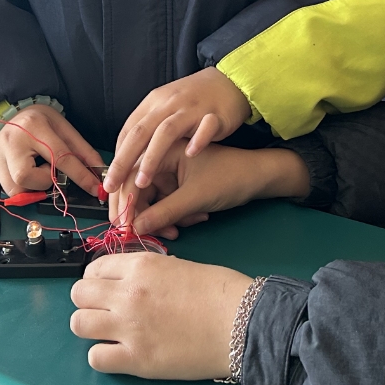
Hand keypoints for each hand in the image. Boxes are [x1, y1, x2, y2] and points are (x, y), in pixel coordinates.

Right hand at [0, 103, 104, 196]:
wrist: (14, 111)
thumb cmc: (40, 121)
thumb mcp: (64, 129)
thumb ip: (82, 152)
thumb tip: (98, 174)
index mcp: (33, 126)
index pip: (60, 157)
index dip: (80, 176)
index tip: (94, 189)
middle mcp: (10, 140)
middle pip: (26, 177)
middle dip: (43, 182)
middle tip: (47, 171)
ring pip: (14, 189)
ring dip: (32, 187)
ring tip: (35, 169)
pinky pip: (5, 189)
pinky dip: (20, 187)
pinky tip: (23, 170)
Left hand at [70, 253, 251, 378]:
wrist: (243, 322)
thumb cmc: (220, 292)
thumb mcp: (177, 266)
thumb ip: (147, 272)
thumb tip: (130, 281)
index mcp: (140, 266)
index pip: (94, 268)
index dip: (97, 279)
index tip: (106, 288)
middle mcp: (128, 293)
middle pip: (78, 294)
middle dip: (88, 301)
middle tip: (104, 309)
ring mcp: (129, 326)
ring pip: (79, 323)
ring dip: (91, 327)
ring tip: (109, 331)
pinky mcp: (136, 359)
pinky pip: (95, 358)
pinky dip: (103, 356)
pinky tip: (119, 353)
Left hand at [105, 67, 250, 193]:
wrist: (229, 80)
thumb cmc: (193, 100)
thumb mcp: (165, 109)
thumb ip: (148, 129)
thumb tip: (125, 158)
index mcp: (154, 103)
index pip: (129, 131)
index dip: (117, 156)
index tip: (108, 180)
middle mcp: (168, 104)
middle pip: (140, 132)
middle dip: (124, 160)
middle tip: (112, 186)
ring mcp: (191, 108)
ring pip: (166, 131)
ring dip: (152, 156)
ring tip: (142, 182)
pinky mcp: (215, 115)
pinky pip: (206, 127)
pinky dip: (198, 140)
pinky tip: (190, 154)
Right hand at [108, 143, 310, 237]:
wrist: (260, 178)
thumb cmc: (229, 178)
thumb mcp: (195, 197)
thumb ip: (163, 213)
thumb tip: (133, 228)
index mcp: (163, 148)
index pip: (132, 177)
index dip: (126, 205)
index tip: (125, 229)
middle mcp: (161, 156)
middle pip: (138, 190)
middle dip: (146, 215)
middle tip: (149, 237)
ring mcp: (169, 170)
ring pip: (152, 200)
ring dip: (164, 217)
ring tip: (182, 227)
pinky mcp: (178, 182)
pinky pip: (165, 202)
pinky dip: (175, 215)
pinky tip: (193, 218)